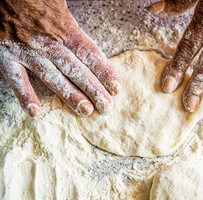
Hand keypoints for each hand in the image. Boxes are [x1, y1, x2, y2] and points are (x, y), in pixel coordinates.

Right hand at [0, 0, 121, 116]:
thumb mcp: (61, 8)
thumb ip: (75, 31)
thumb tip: (93, 53)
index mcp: (64, 28)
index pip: (89, 54)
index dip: (104, 72)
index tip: (116, 88)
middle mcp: (48, 42)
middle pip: (76, 70)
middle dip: (93, 90)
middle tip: (106, 107)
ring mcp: (27, 50)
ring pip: (53, 77)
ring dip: (70, 96)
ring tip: (86, 111)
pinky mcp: (6, 55)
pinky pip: (17, 79)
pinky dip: (25, 96)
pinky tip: (35, 112)